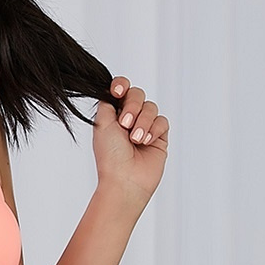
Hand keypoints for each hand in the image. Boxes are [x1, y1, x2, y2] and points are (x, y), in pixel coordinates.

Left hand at [92, 79, 169, 208]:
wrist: (125, 179)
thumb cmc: (110, 156)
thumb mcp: (101, 123)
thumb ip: (107, 101)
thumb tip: (112, 89)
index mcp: (112, 114)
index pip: (120, 89)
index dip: (121, 85)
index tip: (118, 91)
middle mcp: (128, 118)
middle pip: (137, 94)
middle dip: (132, 106)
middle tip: (125, 124)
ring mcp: (144, 127)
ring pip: (151, 107)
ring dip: (143, 122)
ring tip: (135, 139)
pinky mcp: (159, 137)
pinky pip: (162, 121)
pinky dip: (154, 130)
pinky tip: (145, 142)